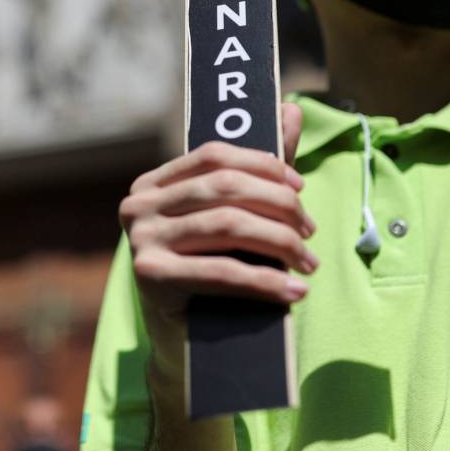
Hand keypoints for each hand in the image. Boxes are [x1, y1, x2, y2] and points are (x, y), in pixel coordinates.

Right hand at [118, 103, 314, 349]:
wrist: (181, 341)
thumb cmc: (208, 271)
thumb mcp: (230, 219)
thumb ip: (259, 167)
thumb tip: (292, 109)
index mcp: (152, 184)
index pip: (214, 157)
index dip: (264, 165)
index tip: (300, 188)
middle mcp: (138, 206)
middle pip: (225, 189)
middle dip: (278, 207)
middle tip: (310, 232)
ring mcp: (141, 240)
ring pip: (228, 226)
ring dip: (280, 243)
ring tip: (308, 262)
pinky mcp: (151, 277)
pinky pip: (220, 271)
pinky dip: (264, 281)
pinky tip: (293, 291)